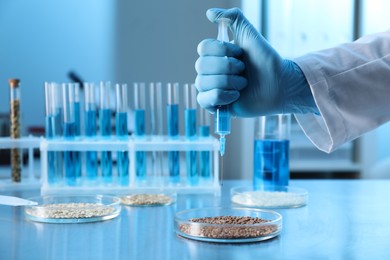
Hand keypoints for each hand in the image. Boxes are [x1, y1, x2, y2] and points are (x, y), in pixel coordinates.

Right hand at [195, 8, 317, 115]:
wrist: (280, 85)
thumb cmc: (267, 61)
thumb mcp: (250, 35)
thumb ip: (233, 18)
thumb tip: (210, 13)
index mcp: (216, 55)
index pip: (203, 48)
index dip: (222, 50)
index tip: (240, 53)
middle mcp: (211, 71)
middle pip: (201, 65)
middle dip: (227, 67)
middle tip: (243, 70)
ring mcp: (211, 88)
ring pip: (202, 82)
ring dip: (227, 82)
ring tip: (243, 84)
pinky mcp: (215, 105)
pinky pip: (204, 100)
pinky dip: (221, 96)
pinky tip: (236, 96)